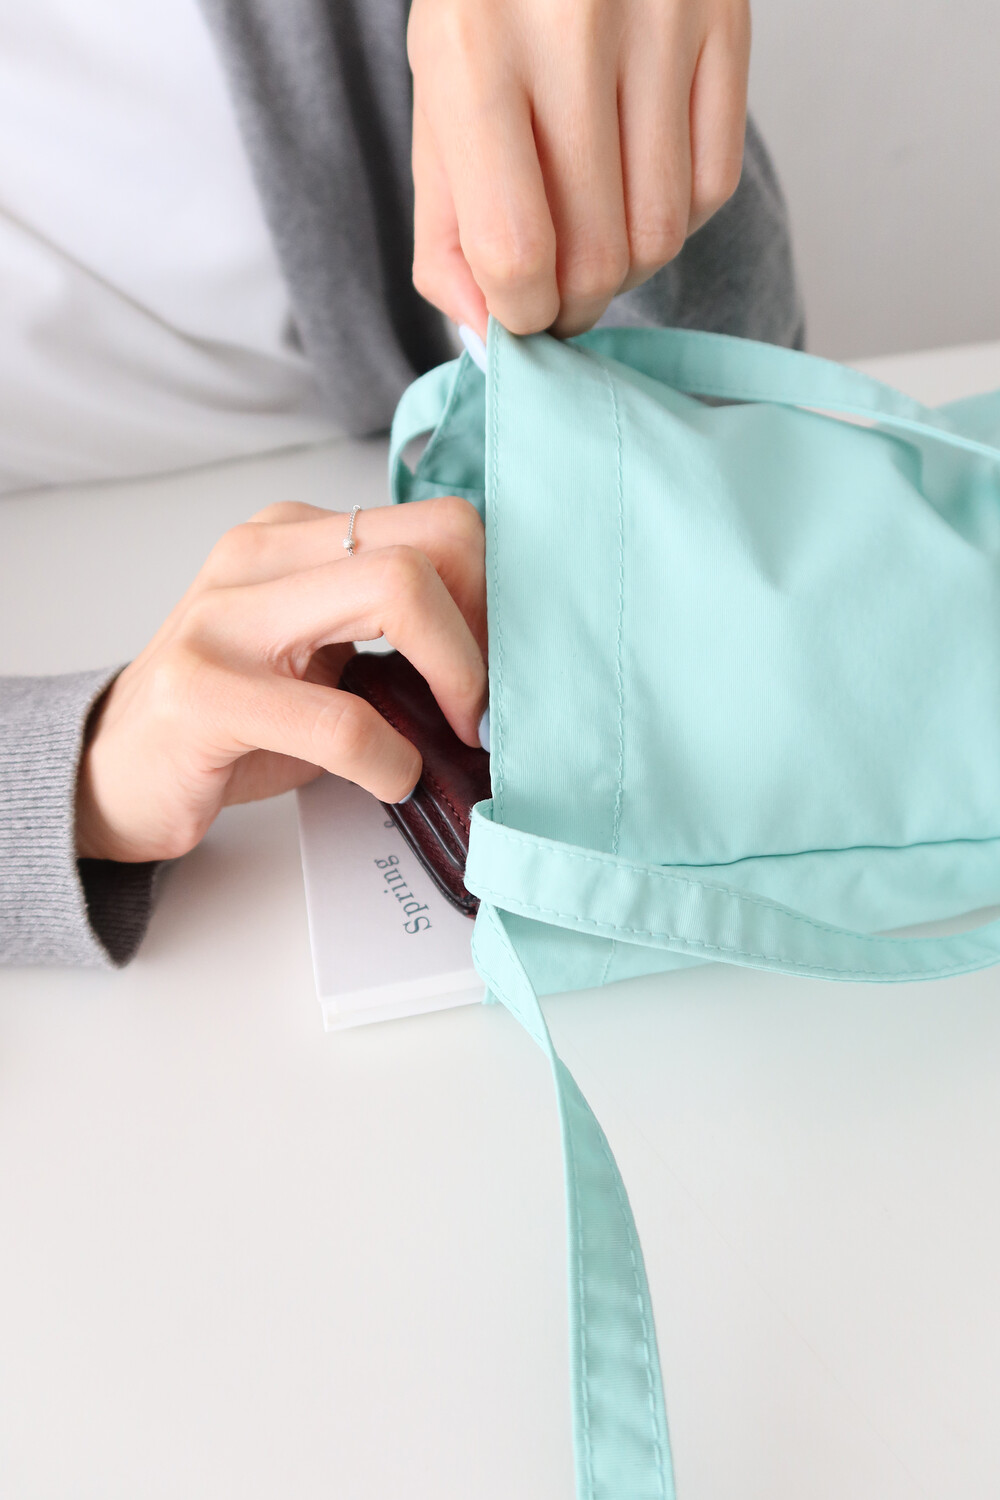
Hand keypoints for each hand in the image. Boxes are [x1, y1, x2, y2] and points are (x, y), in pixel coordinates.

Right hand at [75, 496, 486, 862]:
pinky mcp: (206, 692)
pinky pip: (345, 722)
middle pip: (430, 546)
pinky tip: (391, 779)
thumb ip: (390, 631)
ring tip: (455, 735)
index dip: (494, 597)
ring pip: (397, 594)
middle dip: (485, 634)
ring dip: (457, 682)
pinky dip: (393, 762)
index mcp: (294, 534)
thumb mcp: (317, 654)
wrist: (116, 775)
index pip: (438, 523)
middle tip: (487, 706)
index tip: (500, 666)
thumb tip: (502, 655)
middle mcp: (259, 553)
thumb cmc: (232, 721)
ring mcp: (226, 616)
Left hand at [408, 0, 749, 337]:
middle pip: (599, 256)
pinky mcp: (724, 18)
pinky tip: (639, 182)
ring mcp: (661, 18)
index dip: (521, 316)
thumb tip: (485, 331)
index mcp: (473, 51)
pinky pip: (714, 185)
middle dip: (575, 304)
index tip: (521, 317)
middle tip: (559, 292)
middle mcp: (571, 29)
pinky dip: (677, 215)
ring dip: (626, 266)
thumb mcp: (437, 99)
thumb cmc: (491, 4)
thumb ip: (446, 225)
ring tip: (595, 230)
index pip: (516, 250)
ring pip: (664, 233)